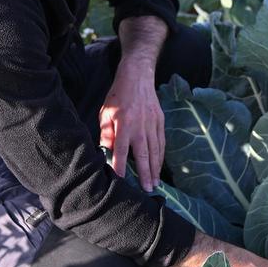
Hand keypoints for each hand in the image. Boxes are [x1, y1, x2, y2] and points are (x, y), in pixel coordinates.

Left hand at [99, 58, 163, 190]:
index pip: (120, 150)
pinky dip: (161, 156)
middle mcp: (140, 126)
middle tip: (148, 190)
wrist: (138, 76)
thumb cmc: (118, 96)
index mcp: (123, 124)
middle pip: (143, 155)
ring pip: (155, 151)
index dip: (120, 166)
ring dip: (155, 169)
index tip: (120, 181)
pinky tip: (159, 167)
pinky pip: (161, 142)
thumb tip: (105, 152)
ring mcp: (152, 124)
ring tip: (155, 184)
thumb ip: (107, 134)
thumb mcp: (106, 113)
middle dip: (145, 174)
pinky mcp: (160, 121)